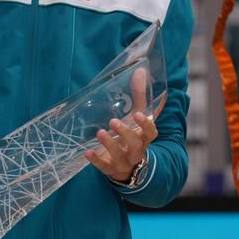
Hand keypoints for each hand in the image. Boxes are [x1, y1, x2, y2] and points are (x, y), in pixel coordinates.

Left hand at [85, 68, 157, 182]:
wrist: (129, 166)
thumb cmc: (133, 135)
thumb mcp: (137, 117)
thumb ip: (139, 96)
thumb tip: (140, 70)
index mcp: (144, 137)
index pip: (151, 132)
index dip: (146, 125)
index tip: (138, 114)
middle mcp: (136, 150)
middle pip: (135, 144)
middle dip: (125, 133)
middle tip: (113, 121)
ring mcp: (123, 161)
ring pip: (120, 156)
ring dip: (110, 144)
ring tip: (100, 133)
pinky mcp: (111, 168)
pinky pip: (104, 167)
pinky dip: (96, 160)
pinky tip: (87, 152)